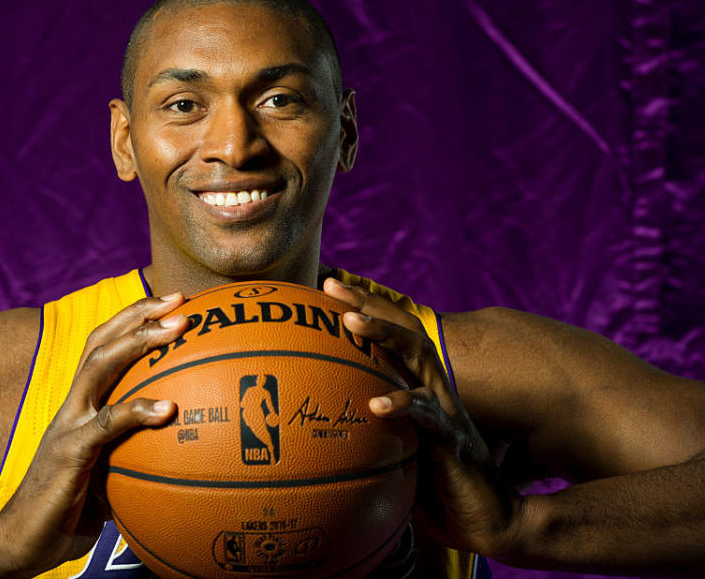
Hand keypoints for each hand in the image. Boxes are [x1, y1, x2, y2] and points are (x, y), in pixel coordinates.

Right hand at [0, 293, 189, 577]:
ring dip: (138, 342)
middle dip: (138, 314)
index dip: (133, 320)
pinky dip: (137, 411)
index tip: (171, 304)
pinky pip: (107, 424)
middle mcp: (71, 406)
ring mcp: (67, 426)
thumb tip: (182, 453)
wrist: (21, 543)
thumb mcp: (107, 472)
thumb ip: (133, 453)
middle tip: (179, 300)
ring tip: (176, 330)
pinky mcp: (69, 453)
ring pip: (99, 368)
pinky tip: (168, 408)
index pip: (103, 348)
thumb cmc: (67, 510)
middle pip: (100, 342)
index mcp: (79, 405)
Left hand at [323, 278, 520, 557]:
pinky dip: (402, 406)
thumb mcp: (395, 452)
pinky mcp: (453, 440)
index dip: (367, 309)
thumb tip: (320, 427)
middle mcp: (436, 390)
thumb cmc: (437, 491)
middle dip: (369, 303)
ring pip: (417, 359)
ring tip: (352, 321)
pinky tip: (377, 405)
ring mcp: (446, 411)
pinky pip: (426, 417)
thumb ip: (370, 432)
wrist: (484, 521)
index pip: (394, 339)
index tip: (329, 289)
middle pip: (404, 332)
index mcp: (422, 389)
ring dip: (384, 336)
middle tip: (331, 284)